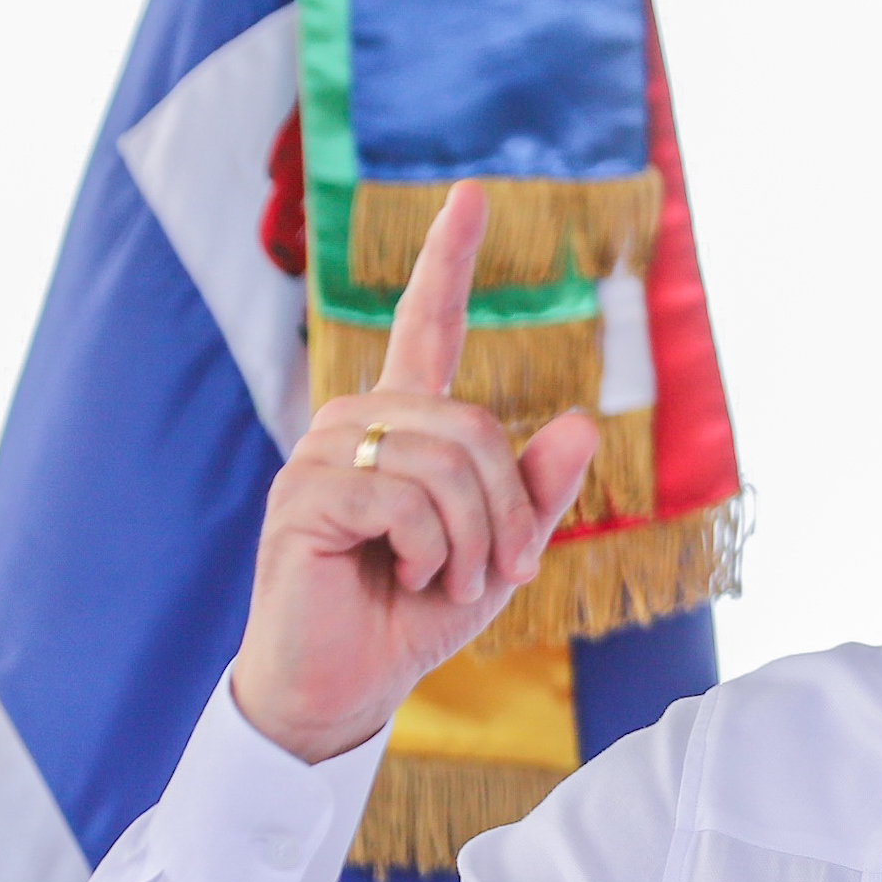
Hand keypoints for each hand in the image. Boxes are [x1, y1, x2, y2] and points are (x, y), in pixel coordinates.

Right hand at [231, 182, 602, 762]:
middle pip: (471, 422)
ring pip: (446, 460)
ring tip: (448, 581)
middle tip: (498, 570)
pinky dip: (433, 551)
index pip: (427, 326)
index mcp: (404, 428)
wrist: (343, 687)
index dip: (448, 260)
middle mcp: (357, 425)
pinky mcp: (303, 497)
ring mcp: (323, 457)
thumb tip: (577, 423)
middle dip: (508, 506)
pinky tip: (409, 578)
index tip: (472, 195)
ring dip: (473, 538)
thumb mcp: (496, 554)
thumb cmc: (410, 617)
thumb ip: (534, 492)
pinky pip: (405, 498)